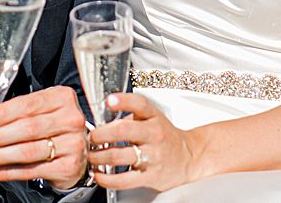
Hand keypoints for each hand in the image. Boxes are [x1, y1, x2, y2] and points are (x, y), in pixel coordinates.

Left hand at [0, 86, 89, 188]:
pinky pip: (31, 171)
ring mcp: (72, 144)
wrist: (78, 150)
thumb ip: (17, 113)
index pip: (28, 104)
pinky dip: (7, 172)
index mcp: (62, 98)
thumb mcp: (42, 110)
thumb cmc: (54, 126)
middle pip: (28, 128)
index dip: (2, 114)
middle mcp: (71, 119)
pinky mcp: (68, 167)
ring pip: (28, 151)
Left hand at [86, 93, 201, 191]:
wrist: (188, 157)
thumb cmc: (165, 137)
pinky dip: (106, 179)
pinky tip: (98, 175)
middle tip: (91, 138)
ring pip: (119, 156)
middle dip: (100, 134)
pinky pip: (124, 180)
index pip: (139, 104)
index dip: (124, 101)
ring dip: (98, 156)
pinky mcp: (150, 176)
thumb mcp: (152, 119)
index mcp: (153, 117)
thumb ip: (129, 117)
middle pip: (123, 130)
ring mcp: (152, 156)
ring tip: (91, 156)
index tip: (110, 101)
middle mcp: (154, 134)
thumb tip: (101, 121)